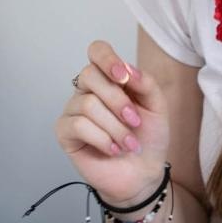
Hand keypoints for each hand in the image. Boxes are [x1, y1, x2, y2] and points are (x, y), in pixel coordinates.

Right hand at [55, 41, 170, 204]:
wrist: (143, 172)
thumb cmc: (148, 136)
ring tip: (128, 143)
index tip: (124, 77)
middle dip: (118, 101)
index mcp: (110, 78)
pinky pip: (79, 125)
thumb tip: (127, 68)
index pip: (97, 51)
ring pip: (87, 104)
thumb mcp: (156, 106)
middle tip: (135, 121)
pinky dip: (102, 139)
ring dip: (115, 127)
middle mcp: (88, 90)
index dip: (108, 59)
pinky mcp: (65, 132)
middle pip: (89, 75)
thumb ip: (145, 83)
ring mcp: (73, 110)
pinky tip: (113, 149)